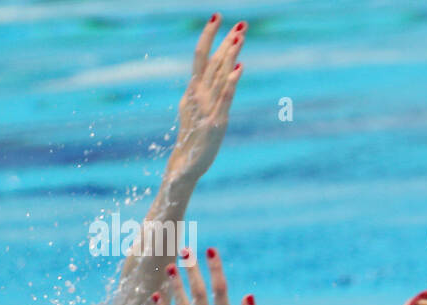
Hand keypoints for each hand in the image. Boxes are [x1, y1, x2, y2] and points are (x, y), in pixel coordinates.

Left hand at [152, 247, 262, 304]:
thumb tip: (247, 296)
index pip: (221, 287)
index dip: (215, 266)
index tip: (210, 249)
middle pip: (198, 290)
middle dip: (191, 268)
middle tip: (184, 250)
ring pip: (181, 304)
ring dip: (175, 284)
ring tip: (169, 267)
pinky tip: (155, 296)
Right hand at [165, 15, 246, 183]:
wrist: (185, 167)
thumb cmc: (192, 140)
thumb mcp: (193, 112)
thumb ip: (202, 93)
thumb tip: (216, 76)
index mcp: (191, 91)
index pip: (200, 57)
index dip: (209, 36)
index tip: (217, 16)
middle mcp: (197, 96)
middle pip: (212, 62)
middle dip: (225, 41)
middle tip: (240, 24)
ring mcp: (206, 108)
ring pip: (219, 75)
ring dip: (230, 55)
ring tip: (240, 36)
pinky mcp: (216, 122)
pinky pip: (224, 98)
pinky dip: (231, 83)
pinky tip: (240, 68)